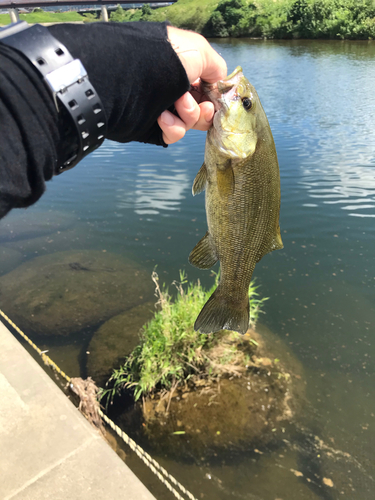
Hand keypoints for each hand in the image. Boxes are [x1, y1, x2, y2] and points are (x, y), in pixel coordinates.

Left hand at [157, 26, 226, 144]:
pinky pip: (173, 134)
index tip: (217, 101)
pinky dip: (172, 127)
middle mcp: (176, 91)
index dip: (215, 101)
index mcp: (187, 74)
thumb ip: (217, 69)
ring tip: (177, 101)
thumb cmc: (170, 56)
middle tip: (203, 106)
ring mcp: (165, 109)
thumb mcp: (201, 52)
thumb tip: (219, 84)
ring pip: (190, 123)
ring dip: (189, 114)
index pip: (208, 94)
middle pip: (202, 113)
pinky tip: (162, 116)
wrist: (137, 71)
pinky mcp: (154, 127)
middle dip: (205, 111)